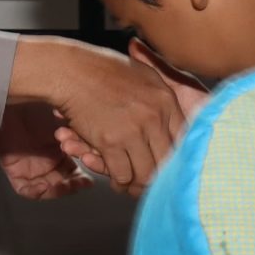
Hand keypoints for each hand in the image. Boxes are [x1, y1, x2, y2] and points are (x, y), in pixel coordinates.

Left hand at [0, 102, 91, 199]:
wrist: (14, 102)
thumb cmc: (40, 106)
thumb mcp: (67, 122)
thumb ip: (81, 137)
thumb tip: (100, 146)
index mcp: (61, 151)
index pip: (76, 171)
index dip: (84, 176)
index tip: (92, 177)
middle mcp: (47, 162)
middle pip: (64, 182)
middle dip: (74, 185)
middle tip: (81, 182)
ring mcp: (31, 168)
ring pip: (47, 189)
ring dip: (58, 191)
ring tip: (66, 185)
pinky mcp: (14, 171)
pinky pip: (25, 190)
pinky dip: (36, 192)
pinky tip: (44, 186)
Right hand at [48, 43, 183, 195]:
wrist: (71, 71)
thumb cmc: (103, 68)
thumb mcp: (144, 71)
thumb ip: (162, 93)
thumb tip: (176, 111)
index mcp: (166, 100)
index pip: (183, 140)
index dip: (176, 157)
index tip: (168, 165)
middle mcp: (154, 117)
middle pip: (167, 162)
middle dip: (159, 177)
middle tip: (151, 183)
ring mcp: (132, 131)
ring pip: (146, 173)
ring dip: (138, 184)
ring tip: (134, 186)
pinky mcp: (110, 142)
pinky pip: (122, 174)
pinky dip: (118, 181)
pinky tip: (116, 181)